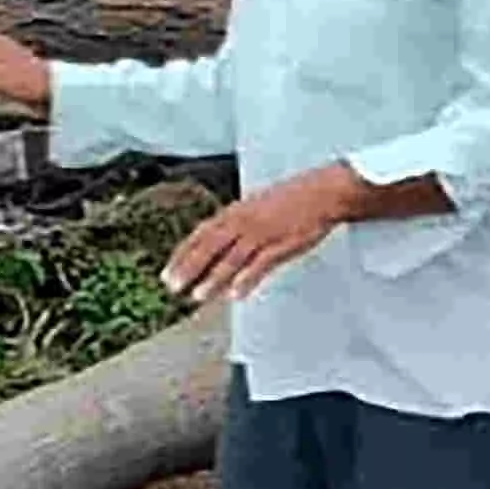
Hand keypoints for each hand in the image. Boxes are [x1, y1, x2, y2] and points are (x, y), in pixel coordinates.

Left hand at [163, 166, 365, 303]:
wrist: (322, 192)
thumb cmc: (290, 200)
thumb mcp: (256, 208)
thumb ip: (237, 226)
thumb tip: (219, 247)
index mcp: (235, 212)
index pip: (201, 234)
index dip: (182, 254)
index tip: (167, 272)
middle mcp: (243, 221)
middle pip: (209, 246)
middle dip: (189, 267)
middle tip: (173, 287)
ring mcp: (262, 232)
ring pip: (232, 257)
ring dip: (213, 278)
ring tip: (198, 296)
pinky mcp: (281, 243)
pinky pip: (260, 263)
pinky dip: (247, 278)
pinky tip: (236, 294)